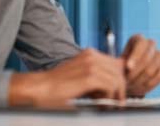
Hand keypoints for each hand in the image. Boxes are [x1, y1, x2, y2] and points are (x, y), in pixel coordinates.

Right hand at [8, 48, 125, 106]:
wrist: (39, 89)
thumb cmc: (56, 88)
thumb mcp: (80, 78)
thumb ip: (96, 78)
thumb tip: (113, 88)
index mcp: (90, 54)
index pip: (116, 63)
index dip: (119, 78)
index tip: (117, 92)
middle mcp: (92, 56)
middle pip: (119, 69)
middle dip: (121, 86)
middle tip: (117, 101)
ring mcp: (91, 65)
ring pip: (117, 78)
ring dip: (117, 93)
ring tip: (110, 105)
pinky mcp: (89, 77)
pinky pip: (110, 85)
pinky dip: (110, 96)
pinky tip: (103, 104)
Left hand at [121, 34, 159, 96]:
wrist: (130, 77)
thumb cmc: (121, 69)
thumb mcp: (118, 65)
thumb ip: (121, 65)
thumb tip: (127, 68)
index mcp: (138, 39)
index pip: (140, 44)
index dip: (135, 56)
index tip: (128, 68)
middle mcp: (151, 44)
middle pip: (146, 58)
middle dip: (135, 73)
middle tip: (126, 82)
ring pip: (151, 70)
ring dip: (139, 81)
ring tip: (130, 87)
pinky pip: (159, 76)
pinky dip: (148, 84)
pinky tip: (140, 87)